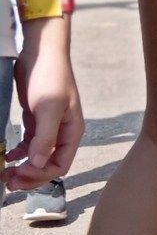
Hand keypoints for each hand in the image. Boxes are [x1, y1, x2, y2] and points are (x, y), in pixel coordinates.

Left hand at [5, 24, 83, 188]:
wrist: (41, 53)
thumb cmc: (50, 77)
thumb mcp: (48, 108)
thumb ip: (45, 138)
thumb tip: (38, 165)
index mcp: (72, 132)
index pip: (60, 165)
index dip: (40, 175)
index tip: (20, 175)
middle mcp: (62, 133)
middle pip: (48, 165)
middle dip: (30, 176)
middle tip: (9, 181)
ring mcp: (48, 127)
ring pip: (36, 157)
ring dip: (22, 167)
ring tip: (5, 174)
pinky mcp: (36, 120)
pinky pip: (28, 144)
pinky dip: (18, 153)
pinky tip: (7, 156)